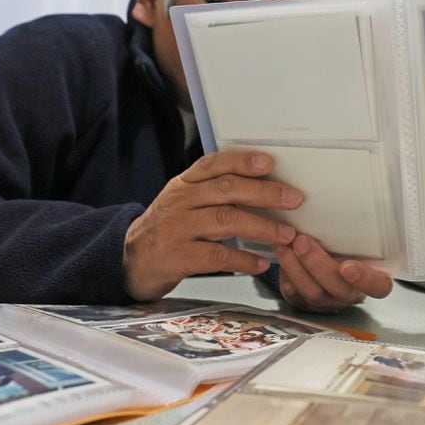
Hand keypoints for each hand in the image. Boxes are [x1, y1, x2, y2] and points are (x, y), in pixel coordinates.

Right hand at [123, 151, 301, 299]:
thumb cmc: (168, 230)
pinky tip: (261, 263)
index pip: (213, 164)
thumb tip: (265, 188)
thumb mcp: (184, 203)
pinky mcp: (177, 257)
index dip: (242, 161)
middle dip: (264, 192)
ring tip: (286, 235)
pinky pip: (215, 256)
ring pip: (224, 220)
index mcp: (184, 184)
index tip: (269, 162)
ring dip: (261, 226)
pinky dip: (242, 260)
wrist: (131, 261)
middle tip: (294, 199)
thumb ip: (214, 193)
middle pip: (225, 190)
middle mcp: (179, 202)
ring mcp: (177, 229)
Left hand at [273, 234, 392, 313]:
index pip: (378, 287)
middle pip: (339, 289)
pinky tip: (281, 250)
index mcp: (374, 279)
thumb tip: (357, 195)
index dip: (365, 280)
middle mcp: (352, 294)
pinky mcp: (304, 302)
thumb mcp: (360, 238)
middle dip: (318, 265)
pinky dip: (285, 270)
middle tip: (303, 241)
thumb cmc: (348, 246)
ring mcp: (328, 302)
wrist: (327, 261)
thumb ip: (359, 230)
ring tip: (286, 243)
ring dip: (296, 266)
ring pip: (313, 292)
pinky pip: (294, 291)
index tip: (348, 266)